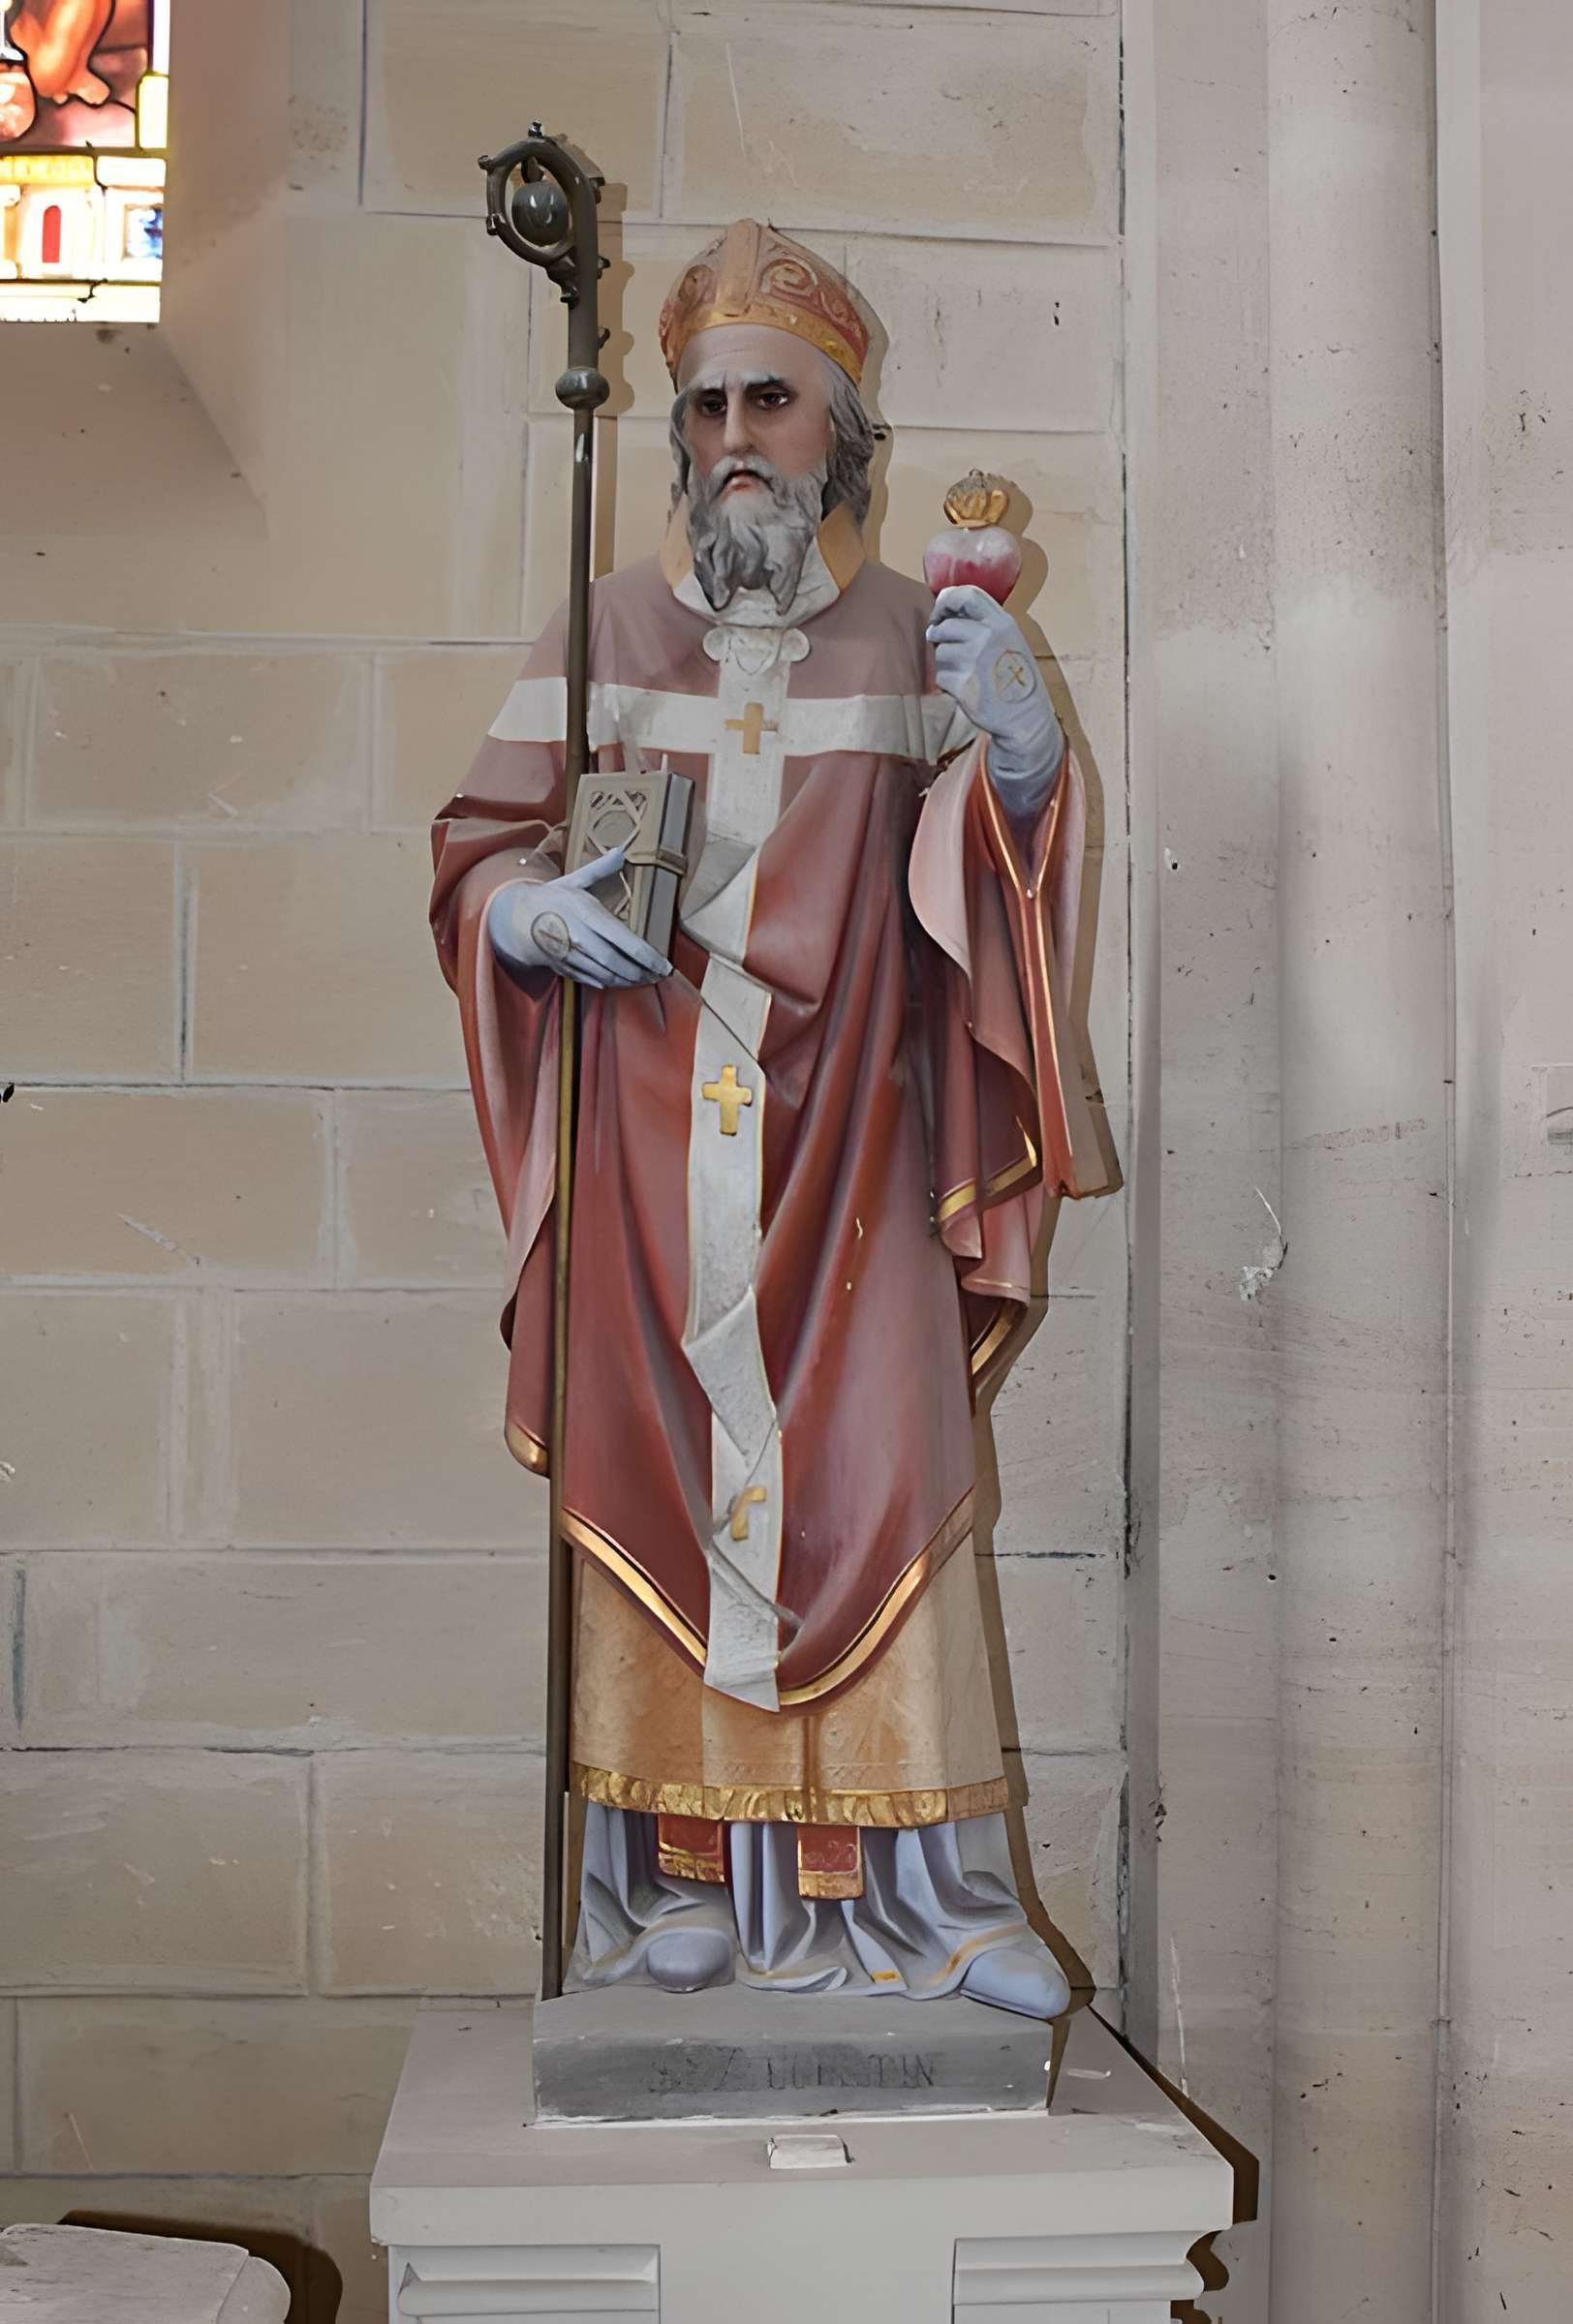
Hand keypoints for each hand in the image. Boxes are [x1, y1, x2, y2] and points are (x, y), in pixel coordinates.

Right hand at [487, 846, 671, 989]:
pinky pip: (593, 981)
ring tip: (646, 979)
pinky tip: (623, 981)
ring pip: (607, 976)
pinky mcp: (565, 969)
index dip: (649, 957)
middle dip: (642, 973)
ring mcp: (572, 957)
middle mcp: (580, 938)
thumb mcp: (574, 881)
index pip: (626, 941)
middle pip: (618, 963)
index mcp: (587, 914)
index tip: (665, 965)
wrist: (516, 920)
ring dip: (629, 981)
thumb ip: (600, 870)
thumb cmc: (550, 899)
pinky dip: (610, 983)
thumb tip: (620, 852)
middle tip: (659, 975)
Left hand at [926, 585, 1063, 815]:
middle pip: (945, 626)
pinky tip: (965, 689)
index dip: (945, 602)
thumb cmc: (1013, 677)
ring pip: (940, 652)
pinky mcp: (963, 684)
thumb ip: (983, 623)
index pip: (965, 595)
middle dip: (940, 639)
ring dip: (945, 664)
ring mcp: (974, 660)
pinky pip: (940, 676)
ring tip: (965, 674)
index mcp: (1002, 622)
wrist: (1025, 717)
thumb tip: (942, 615)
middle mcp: (988, 636)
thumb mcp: (1009, 641)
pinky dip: (946, 683)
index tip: (939, 615)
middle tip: (950, 653)